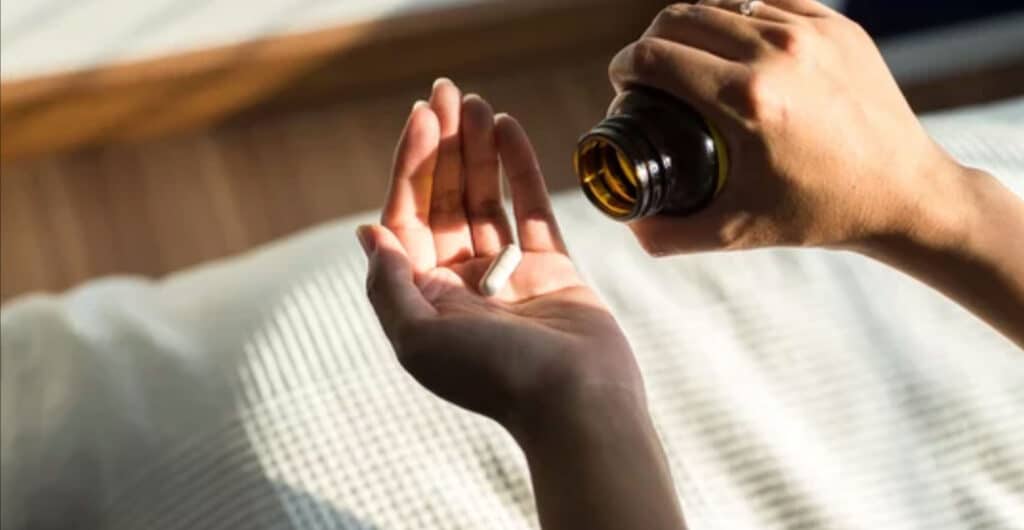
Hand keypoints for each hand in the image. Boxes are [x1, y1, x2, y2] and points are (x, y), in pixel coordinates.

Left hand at [359, 79, 642, 430]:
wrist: (577, 404)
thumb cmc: (497, 378)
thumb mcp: (420, 340)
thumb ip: (388, 285)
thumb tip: (369, 232)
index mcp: (425, 299)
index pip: (409, 217)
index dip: (412, 166)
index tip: (421, 117)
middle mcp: (461, 284)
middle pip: (446, 201)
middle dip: (445, 146)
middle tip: (447, 92)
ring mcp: (507, 275)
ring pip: (487, 200)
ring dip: (480, 151)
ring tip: (479, 102)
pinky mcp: (551, 269)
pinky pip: (530, 211)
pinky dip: (520, 171)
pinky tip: (510, 130)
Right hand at [609, 0, 966, 254]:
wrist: (904, 194)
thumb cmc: (820, 213)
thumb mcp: (736, 232)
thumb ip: (670, 234)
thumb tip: (628, 225)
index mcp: (747, 100)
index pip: (656, 57)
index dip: (624, 67)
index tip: (622, 82)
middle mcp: (778, 54)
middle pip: (680, 18)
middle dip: (650, 42)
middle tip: (648, 72)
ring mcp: (812, 32)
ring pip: (722, 2)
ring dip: (691, 24)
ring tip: (687, 55)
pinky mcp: (837, 25)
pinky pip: (767, 0)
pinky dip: (739, 16)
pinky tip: (733, 43)